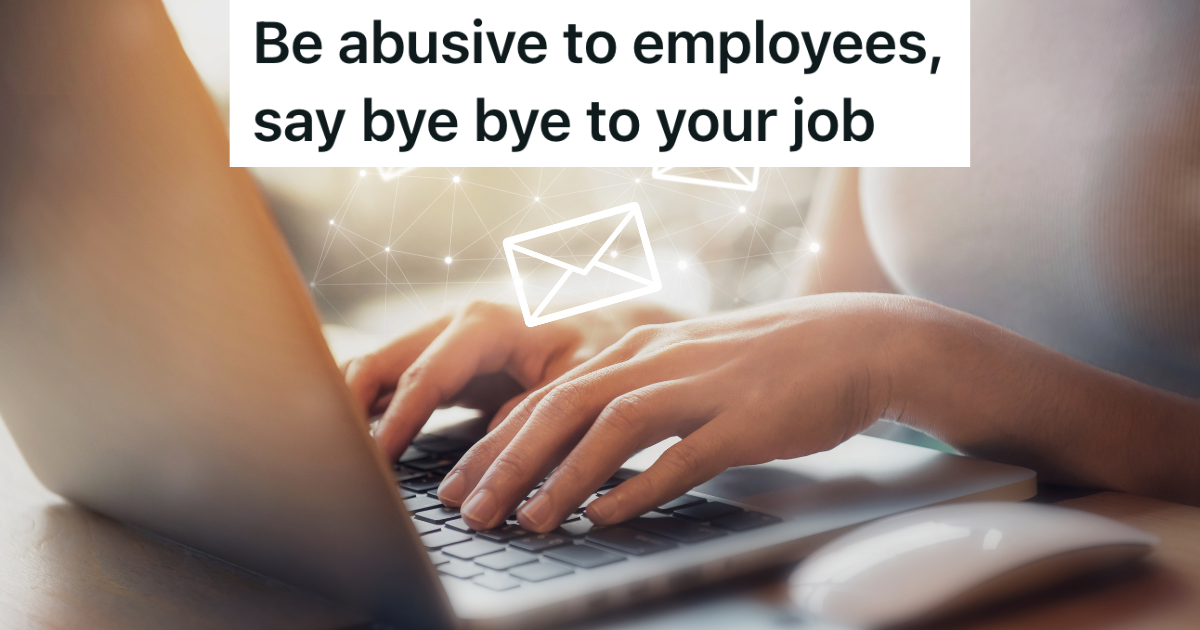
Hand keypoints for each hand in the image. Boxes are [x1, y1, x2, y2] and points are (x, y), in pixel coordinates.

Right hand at [342, 301, 679, 460]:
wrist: (608, 326)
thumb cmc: (598, 349)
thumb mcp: (579, 380)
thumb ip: (536, 412)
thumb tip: (491, 458)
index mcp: (486, 323)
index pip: (425, 375)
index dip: (398, 420)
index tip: (376, 461)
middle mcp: (453, 324)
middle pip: (380, 363)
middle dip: (350, 409)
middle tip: (337, 459)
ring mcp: (440, 341)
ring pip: (374, 369)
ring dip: (351, 410)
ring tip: (336, 457)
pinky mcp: (438, 362)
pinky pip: (388, 383)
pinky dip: (368, 412)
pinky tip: (356, 448)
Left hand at [439, 293, 921, 531]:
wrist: (851, 343)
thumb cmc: (763, 363)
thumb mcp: (684, 366)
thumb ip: (632, 397)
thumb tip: (578, 455)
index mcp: (636, 346)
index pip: (547, 393)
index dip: (496, 440)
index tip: (458, 482)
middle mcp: (657, 358)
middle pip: (562, 406)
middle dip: (507, 461)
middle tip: (469, 509)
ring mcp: (700, 386)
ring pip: (611, 427)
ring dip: (561, 477)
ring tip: (526, 521)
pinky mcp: (742, 419)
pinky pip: (680, 456)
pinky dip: (636, 489)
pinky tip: (603, 517)